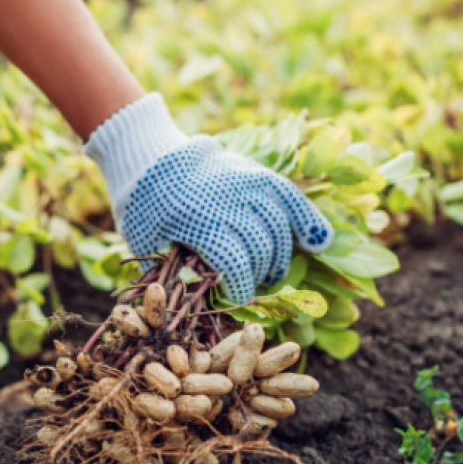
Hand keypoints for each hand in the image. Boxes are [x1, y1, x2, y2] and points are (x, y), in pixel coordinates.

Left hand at [86, 93, 332, 303]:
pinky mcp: (256, 173)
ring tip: (271, 271)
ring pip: (279, 227)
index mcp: (197, 220)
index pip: (235, 264)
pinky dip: (308, 220)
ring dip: (280, 256)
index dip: (241, 289)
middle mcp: (227, 200)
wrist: (149, 157)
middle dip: (259, 275)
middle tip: (250, 284)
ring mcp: (245, 183)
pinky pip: (290, 197)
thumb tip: (191, 305)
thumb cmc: (144, 208)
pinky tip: (318, 241)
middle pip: (261, 248)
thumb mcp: (146, 242)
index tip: (236, 300)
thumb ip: (168, 272)